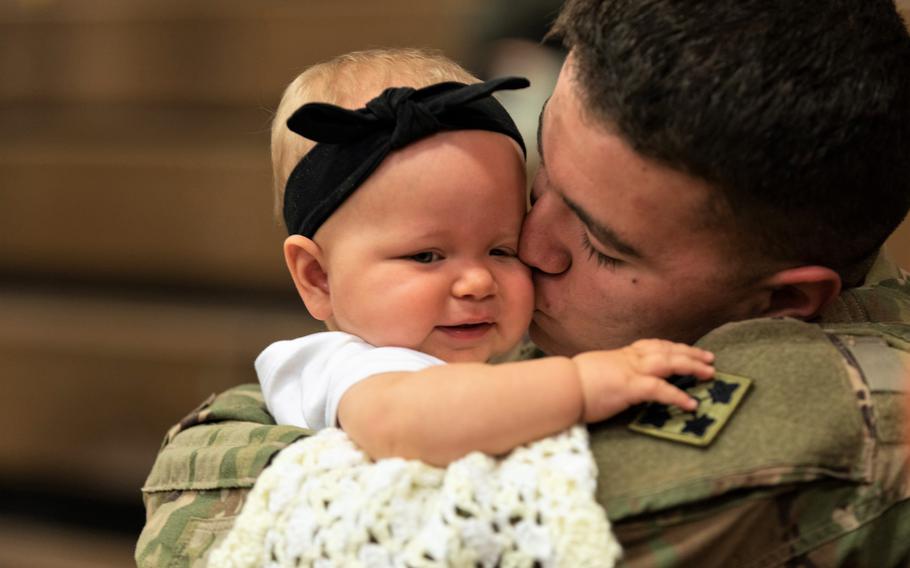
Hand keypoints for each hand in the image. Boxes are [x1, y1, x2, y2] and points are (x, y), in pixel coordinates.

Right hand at [572, 339, 714, 422]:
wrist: (559, 386)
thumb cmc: (570, 383)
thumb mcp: (594, 371)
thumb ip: (609, 372)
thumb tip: (612, 379)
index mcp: (620, 355)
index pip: (652, 346)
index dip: (673, 347)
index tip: (687, 350)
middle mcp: (628, 358)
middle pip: (666, 350)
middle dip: (690, 353)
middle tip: (710, 359)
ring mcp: (630, 371)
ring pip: (669, 362)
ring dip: (692, 366)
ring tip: (710, 374)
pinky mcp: (629, 387)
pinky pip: (660, 389)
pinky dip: (677, 395)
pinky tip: (691, 404)